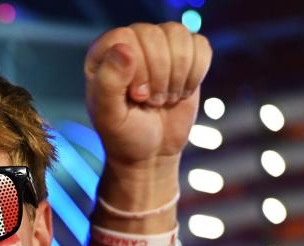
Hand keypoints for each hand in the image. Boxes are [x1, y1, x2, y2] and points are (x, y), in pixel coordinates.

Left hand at [85, 22, 212, 169]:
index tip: (137, 95)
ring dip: (177, 75)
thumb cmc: (124, 135)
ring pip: (179, 36)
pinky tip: (181, 92)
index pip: (124, 38)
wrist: (152, 152)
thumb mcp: (109, 117)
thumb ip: (108, 83)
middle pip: (154, 35)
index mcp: (102, 56)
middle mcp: (129, 44)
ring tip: (164, 98)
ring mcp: (158, 47)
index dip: (137, 67)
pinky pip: (200, 45)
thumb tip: (124, 49)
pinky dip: (196, 73)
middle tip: (151, 101)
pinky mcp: (185, 55)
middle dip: (159, 76)